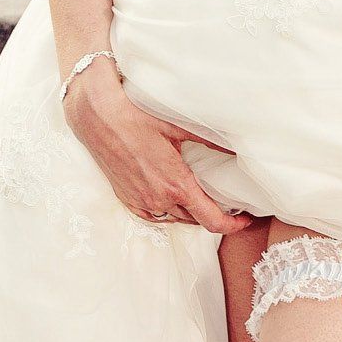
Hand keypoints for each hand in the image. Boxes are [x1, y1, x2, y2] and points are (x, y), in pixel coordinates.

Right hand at [60, 74, 254, 234]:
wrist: (96, 115)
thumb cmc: (136, 116)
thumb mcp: (179, 127)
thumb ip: (211, 141)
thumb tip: (238, 148)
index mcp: (176, 185)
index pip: (212, 221)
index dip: (233, 226)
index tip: (245, 219)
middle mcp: (158, 199)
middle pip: (196, 221)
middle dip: (215, 216)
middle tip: (229, 204)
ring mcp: (140, 200)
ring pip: (175, 219)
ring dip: (192, 214)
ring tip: (204, 200)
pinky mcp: (126, 197)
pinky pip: (153, 216)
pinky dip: (168, 212)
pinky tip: (174, 200)